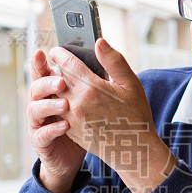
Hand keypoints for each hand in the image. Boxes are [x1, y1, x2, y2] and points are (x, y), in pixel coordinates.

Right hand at [26, 49, 86, 192]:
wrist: (84, 154)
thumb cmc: (89, 122)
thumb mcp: (93, 99)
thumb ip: (92, 78)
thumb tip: (99, 51)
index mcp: (54, 91)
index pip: (44, 73)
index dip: (41, 63)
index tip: (44, 53)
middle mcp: (43, 104)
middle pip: (37, 88)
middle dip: (47, 82)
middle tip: (62, 81)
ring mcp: (40, 123)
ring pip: (35, 109)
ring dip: (49, 105)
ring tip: (65, 104)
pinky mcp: (42, 141)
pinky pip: (42, 133)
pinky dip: (52, 129)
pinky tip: (65, 126)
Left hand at [52, 38, 176, 192]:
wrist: (133, 150)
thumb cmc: (136, 116)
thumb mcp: (131, 84)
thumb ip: (113, 61)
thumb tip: (99, 42)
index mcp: (91, 88)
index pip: (67, 63)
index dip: (60, 53)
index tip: (58, 50)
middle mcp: (77, 102)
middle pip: (57, 79)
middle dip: (56, 70)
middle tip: (60, 64)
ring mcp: (72, 119)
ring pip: (55, 97)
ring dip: (57, 88)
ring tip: (64, 83)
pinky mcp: (72, 131)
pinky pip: (59, 113)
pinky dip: (61, 104)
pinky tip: (69, 101)